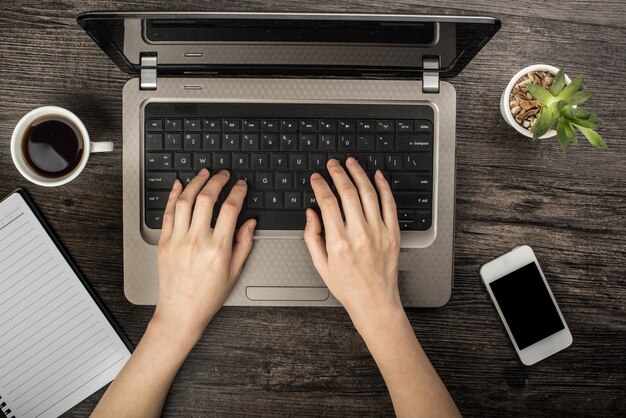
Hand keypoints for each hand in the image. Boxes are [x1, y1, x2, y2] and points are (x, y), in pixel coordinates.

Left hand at [153, 169, 255, 346]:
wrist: (181, 313)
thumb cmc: (207, 296)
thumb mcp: (234, 272)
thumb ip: (243, 244)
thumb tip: (249, 222)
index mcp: (218, 249)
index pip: (230, 209)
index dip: (238, 192)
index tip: (241, 185)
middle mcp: (197, 241)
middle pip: (206, 199)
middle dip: (217, 181)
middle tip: (224, 174)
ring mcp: (178, 240)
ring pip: (185, 201)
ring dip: (195, 182)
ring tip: (204, 174)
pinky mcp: (164, 243)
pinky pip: (168, 213)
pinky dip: (174, 196)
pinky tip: (179, 186)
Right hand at [303, 157, 401, 322]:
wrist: (374, 301)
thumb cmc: (347, 286)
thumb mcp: (321, 265)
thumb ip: (312, 236)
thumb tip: (311, 213)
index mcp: (338, 241)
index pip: (327, 202)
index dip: (320, 185)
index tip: (316, 178)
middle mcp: (359, 234)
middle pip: (347, 192)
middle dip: (337, 173)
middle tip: (332, 164)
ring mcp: (378, 232)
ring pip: (368, 192)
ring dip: (358, 174)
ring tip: (351, 163)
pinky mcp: (393, 233)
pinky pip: (389, 203)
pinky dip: (383, 186)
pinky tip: (377, 176)